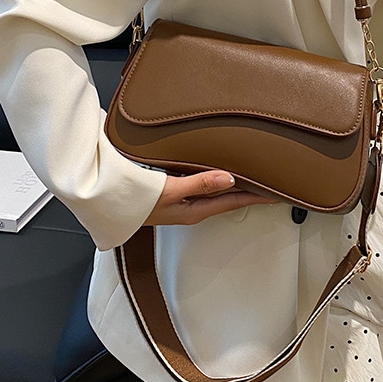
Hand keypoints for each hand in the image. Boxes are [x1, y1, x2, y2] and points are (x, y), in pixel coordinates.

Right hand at [144, 170, 279, 225]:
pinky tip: (216, 171)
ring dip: (232, 185)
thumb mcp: (170, 191)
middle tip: (270, 183)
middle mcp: (190, 207)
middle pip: (227, 198)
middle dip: (248, 191)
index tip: (276, 194)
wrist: (106, 202)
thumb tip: (230, 179)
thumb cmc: (134, 200)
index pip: (233, 202)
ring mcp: (181, 201)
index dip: (255, 197)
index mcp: (194, 210)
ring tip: (251, 177)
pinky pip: (200, 185)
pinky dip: (213, 178)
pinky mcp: (172, 192)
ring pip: (214, 191)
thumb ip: (200, 183)